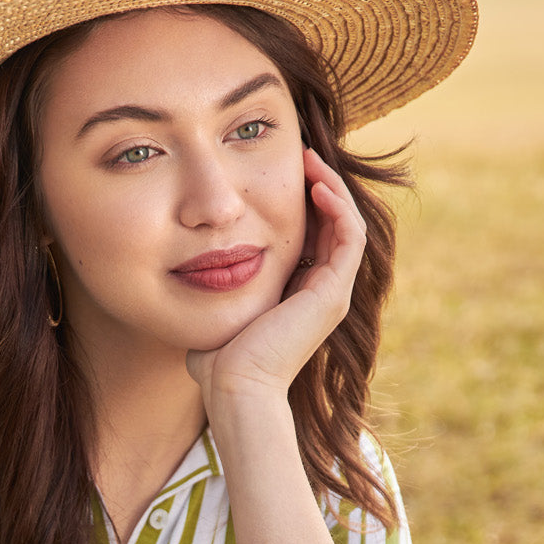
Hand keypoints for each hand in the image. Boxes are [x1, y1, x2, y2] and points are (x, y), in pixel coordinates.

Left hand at [186, 148, 366, 410]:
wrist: (234, 386)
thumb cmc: (218, 362)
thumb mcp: (218, 314)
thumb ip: (215, 296)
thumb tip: (194, 283)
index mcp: (298, 299)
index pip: (312, 240)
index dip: (302, 205)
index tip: (281, 174)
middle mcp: (322, 296)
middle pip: (334, 228)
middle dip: (320, 189)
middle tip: (302, 156)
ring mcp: (332, 296)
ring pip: (348, 228)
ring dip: (333, 190)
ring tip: (311, 161)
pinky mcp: (333, 295)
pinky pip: (350, 238)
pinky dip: (338, 208)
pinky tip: (317, 184)